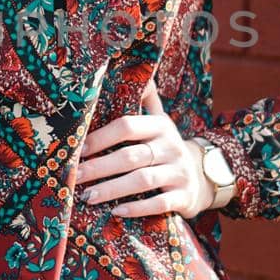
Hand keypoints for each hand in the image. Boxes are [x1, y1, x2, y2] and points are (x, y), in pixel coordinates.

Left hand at [73, 74, 216, 218]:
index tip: (78, 149)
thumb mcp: (159, 121)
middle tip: (75, 177)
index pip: (127, 125)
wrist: (204, 175)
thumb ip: (145, 99)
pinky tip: (117, 212)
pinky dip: (138, 208)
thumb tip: (128, 66)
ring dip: (113, 189)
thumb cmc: (166, 147)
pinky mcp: (185, 196)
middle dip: (99, 167)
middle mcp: (171, 146)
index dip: (101, 137)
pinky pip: (160, 202)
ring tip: (89, 197)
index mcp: (160, 125)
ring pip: (142, 180)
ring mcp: (179, 172)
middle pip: (130, 156)